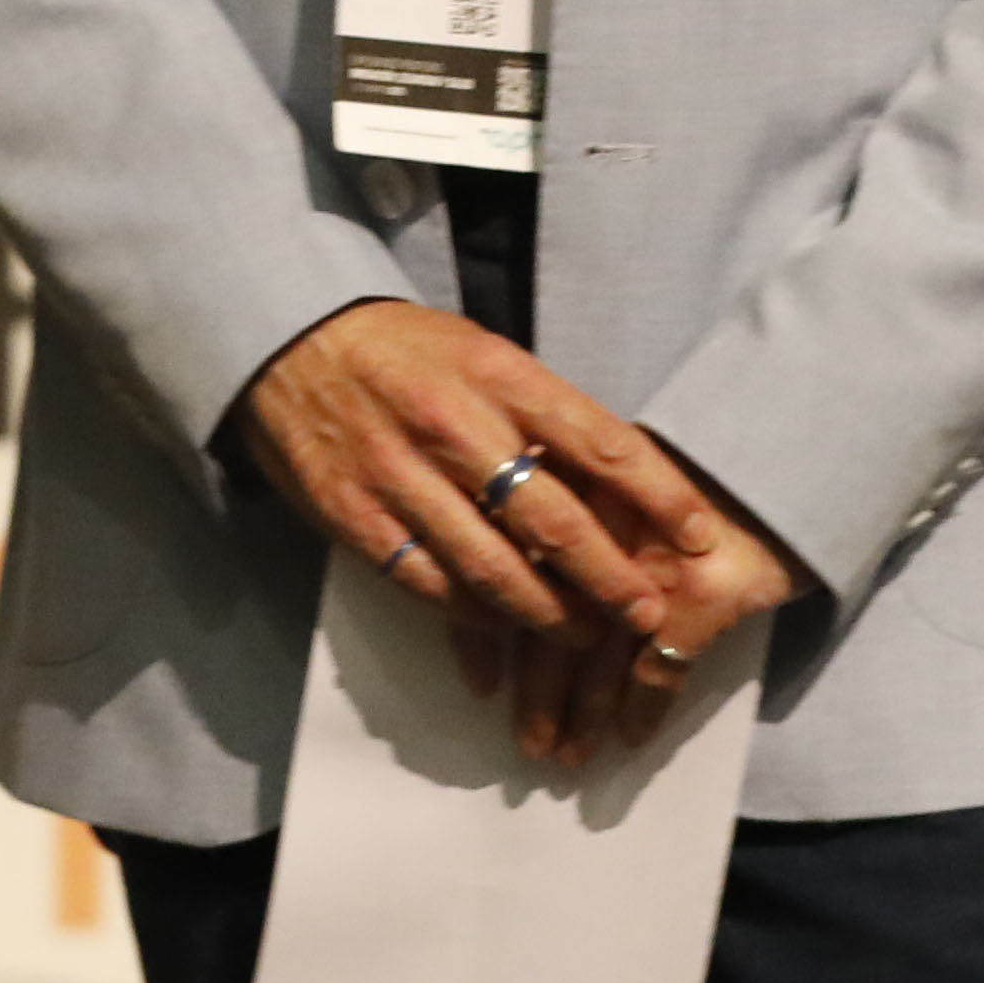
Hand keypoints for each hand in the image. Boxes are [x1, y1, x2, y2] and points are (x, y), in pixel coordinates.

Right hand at [230, 300, 717, 756]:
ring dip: (549, 616)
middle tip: (648, 614)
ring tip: (584, 637)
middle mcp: (452, 424)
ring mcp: (399, 475)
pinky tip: (501, 641)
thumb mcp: (479, 353)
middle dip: (611, 577)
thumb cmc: (402, 350)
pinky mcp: (355, 518)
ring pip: (494, 569)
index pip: (598, 439)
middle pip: (553, 520)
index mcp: (495, 373)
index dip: (657, 494)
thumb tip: (615, 483)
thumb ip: (539, 412)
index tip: (698, 535)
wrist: (284, 341)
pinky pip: (429, 587)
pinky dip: (472, 623)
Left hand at [506, 501, 798, 764]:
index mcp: (559, 492)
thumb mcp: (605, 477)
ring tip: (568, 757)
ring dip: (581, 715)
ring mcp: (644, 566)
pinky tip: (632, 739)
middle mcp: (593, 527)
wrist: (778, 467)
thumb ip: (557, 519)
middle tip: (528, 745)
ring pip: (597, 657)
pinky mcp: (697, 598)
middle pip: (547, 623)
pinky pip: (660, 671)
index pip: (504, 574)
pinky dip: (644, 711)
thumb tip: (510, 592)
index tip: (479, 686)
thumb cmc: (684, 479)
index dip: (484, 637)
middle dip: (537, 692)